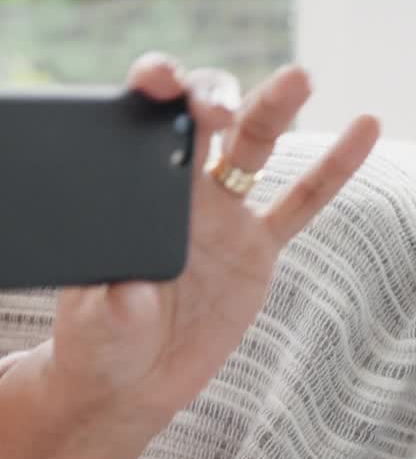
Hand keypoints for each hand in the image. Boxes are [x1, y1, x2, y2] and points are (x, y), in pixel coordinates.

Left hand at [51, 54, 380, 428]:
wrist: (128, 381)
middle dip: (212, 98)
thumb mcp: (94, 327)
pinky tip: (363, 127)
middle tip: (218, 108)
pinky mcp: (255, 250)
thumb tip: (131, 295)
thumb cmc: (96, 343)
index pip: (141, 127)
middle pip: (202, 123)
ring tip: (298, 77)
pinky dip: (332, 168)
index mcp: (131, 196)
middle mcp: (178, 193)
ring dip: (273, 107)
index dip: (151, 94)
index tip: (158, 83)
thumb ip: (111, 308)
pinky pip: (299, 204)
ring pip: (253, 146)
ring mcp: (221, 217)